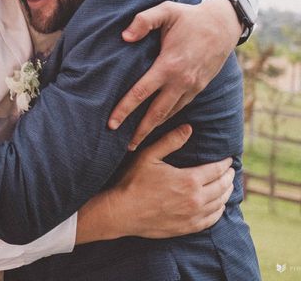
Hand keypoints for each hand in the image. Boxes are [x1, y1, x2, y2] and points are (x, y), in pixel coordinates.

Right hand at [75, 124, 234, 243]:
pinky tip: (219, 206)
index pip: (216, 170)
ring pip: (219, 203)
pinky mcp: (187, 227)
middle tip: (231, 171)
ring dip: (226, 193)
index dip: (224, 164)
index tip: (229, 159)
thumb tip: (189, 128)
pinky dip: (219, 211)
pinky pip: (212, 220)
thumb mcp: (149, 156)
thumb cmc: (133, 182)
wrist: (123, 212)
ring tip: (227, 186)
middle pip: (221, 186)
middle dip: (229, 177)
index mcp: (189, 180)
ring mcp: (193, 215)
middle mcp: (196, 199)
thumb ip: (170, 141)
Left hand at [109, 0, 241, 149]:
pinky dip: (167, 119)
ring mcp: (192, 87)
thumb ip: (143, 20)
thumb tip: (124, 36)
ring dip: (153, 129)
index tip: (111, 124)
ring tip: (137, 142)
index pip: (141, 92)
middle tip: (123, 149)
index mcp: (169, 65)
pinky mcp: (199, 88)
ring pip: (169, 114)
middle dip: (139, 132)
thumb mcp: (166, 11)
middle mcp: (181, 81)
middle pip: (156, 113)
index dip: (124, 109)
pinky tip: (156, 124)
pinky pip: (180, 108)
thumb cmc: (189, 16)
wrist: (223, 24)